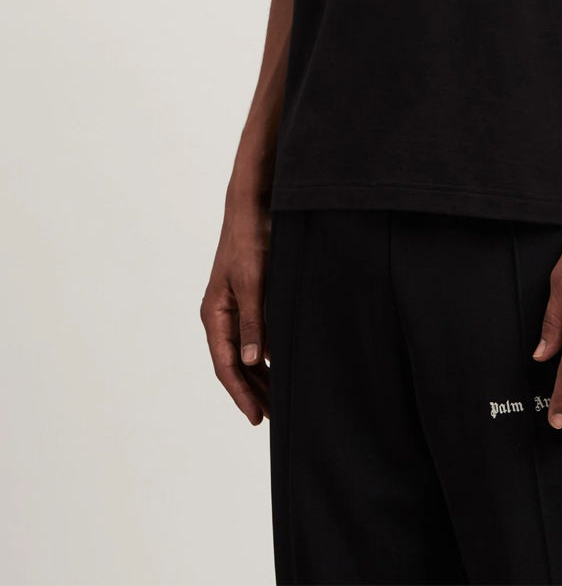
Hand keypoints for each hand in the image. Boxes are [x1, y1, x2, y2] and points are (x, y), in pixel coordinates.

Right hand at [200, 197, 271, 423]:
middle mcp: (221, 315)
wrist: (252, 207)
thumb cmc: (250, 240)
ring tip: (279, 400)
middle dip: (253, 392)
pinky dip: (267, 355)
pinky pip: (255, 337)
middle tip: (273, 418)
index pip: (225, 365)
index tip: (256, 417)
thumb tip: (252, 361)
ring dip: (260, 377)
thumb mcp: (254, 281)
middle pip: (234, 365)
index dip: (241, 394)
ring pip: (245, 354)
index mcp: (214, 314)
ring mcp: (234, 308)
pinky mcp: (249, 299)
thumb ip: (253, 320)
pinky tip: (281, 366)